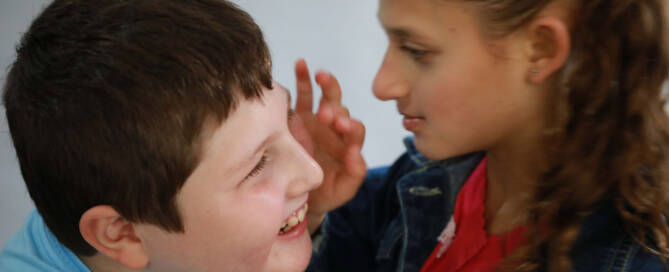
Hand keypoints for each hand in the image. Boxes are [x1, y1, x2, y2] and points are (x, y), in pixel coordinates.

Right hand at [291, 59, 366, 233]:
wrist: (303, 198)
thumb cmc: (327, 193)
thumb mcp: (344, 189)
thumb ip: (355, 173)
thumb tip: (357, 154)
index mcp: (349, 143)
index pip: (355, 129)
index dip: (351, 126)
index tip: (342, 128)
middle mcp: (335, 128)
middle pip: (340, 108)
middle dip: (335, 107)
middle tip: (326, 114)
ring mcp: (316, 120)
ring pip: (323, 97)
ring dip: (324, 84)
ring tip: (320, 74)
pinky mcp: (298, 118)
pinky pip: (301, 96)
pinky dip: (302, 78)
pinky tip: (301, 64)